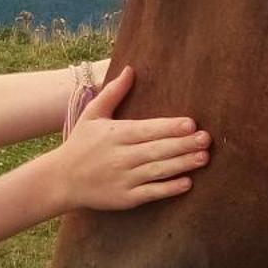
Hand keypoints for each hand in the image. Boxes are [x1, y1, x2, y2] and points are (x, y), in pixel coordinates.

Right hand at [50, 65, 209, 211]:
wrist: (61, 180)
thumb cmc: (80, 144)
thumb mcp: (92, 115)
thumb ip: (113, 93)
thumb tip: (130, 69)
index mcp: (115, 134)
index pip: (147, 129)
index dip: (169, 127)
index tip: (191, 123)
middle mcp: (121, 156)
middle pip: (157, 149)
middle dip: (183, 144)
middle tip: (206, 139)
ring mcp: (123, 179)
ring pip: (157, 171)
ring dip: (181, 164)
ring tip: (203, 158)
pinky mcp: (125, 198)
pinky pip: (150, 193)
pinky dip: (168, 189)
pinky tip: (186, 183)